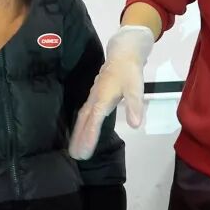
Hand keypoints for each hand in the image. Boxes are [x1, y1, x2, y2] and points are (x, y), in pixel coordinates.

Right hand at [69, 26, 154, 159]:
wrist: (123, 53)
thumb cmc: (129, 71)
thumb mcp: (135, 88)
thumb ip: (134, 107)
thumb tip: (135, 125)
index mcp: (102, 100)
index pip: (93, 122)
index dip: (89, 137)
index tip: (84, 152)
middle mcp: (95, 100)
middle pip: (83, 122)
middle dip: (78, 138)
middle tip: (74, 155)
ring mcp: (93, 97)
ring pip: (82, 117)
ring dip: (78, 132)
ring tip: (74, 147)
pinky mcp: (95, 96)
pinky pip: (84, 113)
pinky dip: (81, 124)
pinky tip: (80, 129)